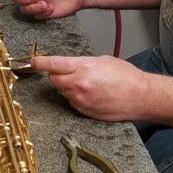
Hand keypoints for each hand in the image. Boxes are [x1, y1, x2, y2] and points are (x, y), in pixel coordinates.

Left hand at [31, 55, 147, 120]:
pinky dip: (76, 97)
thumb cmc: (126, 76)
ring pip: (63, 92)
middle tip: (68, 71)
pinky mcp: (84, 112)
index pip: (53, 64)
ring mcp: (80, 100)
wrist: (140, 96)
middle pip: (54, 80)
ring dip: (67, 86)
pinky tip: (91, 94)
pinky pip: (72, 102)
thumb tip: (68, 66)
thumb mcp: (102, 60)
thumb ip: (81, 63)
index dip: (40, 62)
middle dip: (57, 75)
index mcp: (82, 68)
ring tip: (87, 83)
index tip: (32, 61)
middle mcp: (78, 85)